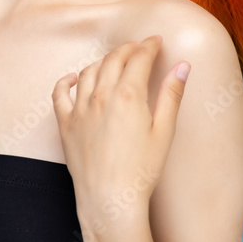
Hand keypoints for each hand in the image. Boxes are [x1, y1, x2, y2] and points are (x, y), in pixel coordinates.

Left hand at [51, 35, 189, 224]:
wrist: (111, 200)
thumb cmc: (142, 170)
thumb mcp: (164, 131)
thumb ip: (171, 95)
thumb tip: (182, 65)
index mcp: (128, 95)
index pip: (138, 58)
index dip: (148, 46)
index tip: (156, 41)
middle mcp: (101, 96)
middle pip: (113, 60)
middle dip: (127, 49)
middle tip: (138, 47)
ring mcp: (80, 109)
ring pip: (88, 71)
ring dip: (102, 61)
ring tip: (113, 61)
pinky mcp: (65, 124)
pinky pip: (60, 93)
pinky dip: (66, 81)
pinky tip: (73, 77)